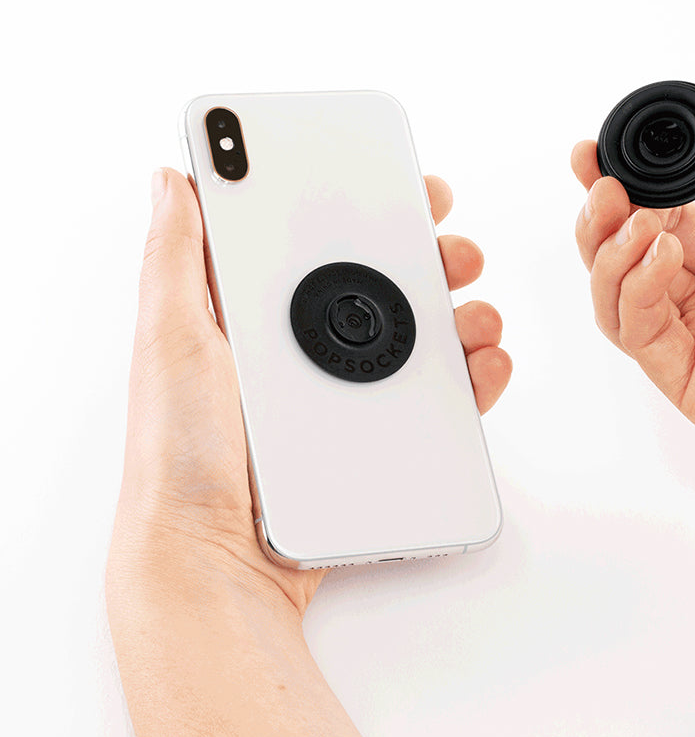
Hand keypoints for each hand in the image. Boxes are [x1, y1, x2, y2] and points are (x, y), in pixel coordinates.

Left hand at [109, 167, 511, 620]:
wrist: (215, 559)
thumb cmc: (178, 454)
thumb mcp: (168, 340)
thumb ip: (175, 258)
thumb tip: (174, 178)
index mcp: (261, 314)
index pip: (322, 241)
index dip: (367, 207)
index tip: (405, 185)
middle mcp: (308, 348)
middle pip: (386, 284)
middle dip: (433, 256)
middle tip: (453, 248)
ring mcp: (346, 395)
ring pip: (422, 338)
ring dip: (464, 314)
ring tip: (475, 314)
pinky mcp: (376, 438)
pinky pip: (438, 399)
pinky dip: (474, 377)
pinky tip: (483, 363)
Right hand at [574, 73, 694, 656]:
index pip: (664, 211)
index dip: (628, 183)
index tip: (597, 152)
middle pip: (627, 252)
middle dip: (603, 213)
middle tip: (602, 181)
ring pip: (617, 294)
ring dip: (610, 251)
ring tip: (633, 217)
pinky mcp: (694, 382)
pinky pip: (638, 333)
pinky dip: (633, 290)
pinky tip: (660, 255)